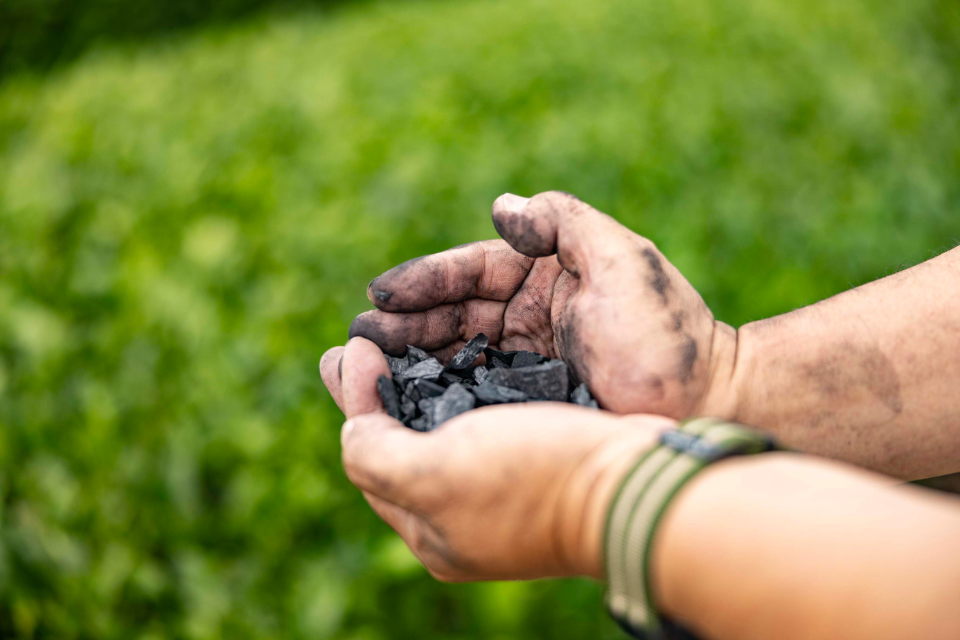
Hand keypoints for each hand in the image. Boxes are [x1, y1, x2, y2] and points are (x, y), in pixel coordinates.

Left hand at [319, 337, 671, 580]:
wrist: (635, 483)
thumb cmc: (534, 477)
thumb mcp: (433, 474)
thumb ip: (372, 453)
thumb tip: (352, 421)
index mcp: (431, 527)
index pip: (368, 455)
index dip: (355, 398)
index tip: (352, 343)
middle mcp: (464, 512)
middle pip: (404, 440)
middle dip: (381, 388)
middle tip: (361, 337)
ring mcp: (504, 487)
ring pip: (446, 424)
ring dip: (423, 379)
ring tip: (405, 336)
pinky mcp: (540, 458)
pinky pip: (487, 415)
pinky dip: (467, 383)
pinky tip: (464, 354)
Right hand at [348, 191, 737, 419]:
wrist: (705, 402)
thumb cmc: (666, 334)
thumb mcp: (622, 259)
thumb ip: (563, 222)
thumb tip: (500, 208)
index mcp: (547, 276)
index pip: (473, 272)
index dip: (424, 280)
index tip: (379, 291)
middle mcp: (531, 316)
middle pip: (454, 313)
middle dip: (403, 321)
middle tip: (358, 335)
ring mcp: (529, 361)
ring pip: (456, 352)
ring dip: (410, 356)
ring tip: (363, 364)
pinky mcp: (531, 404)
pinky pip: (474, 393)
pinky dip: (437, 394)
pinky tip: (402, 400)